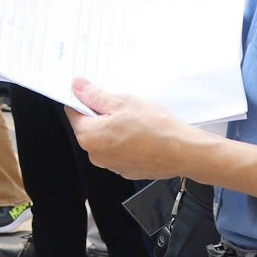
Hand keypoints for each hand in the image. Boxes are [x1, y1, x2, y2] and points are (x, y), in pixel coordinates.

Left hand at [67, 78, 205, 179]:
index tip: (93, 93)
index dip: (82, 100)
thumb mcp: (122, 102)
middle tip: (121, 105)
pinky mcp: (126, 170)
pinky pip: (119, 151)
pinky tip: (141, 134)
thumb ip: (95, 95)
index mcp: (89, 136)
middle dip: (101, 114)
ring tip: (135, 120)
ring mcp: (111, 165)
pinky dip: (125, 142)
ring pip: (105, 140)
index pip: (73, 112)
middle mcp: (95, 154)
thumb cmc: (155, 128)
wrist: (184, 151)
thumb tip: (77, 87)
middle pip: (89, 127)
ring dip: (114, 129)